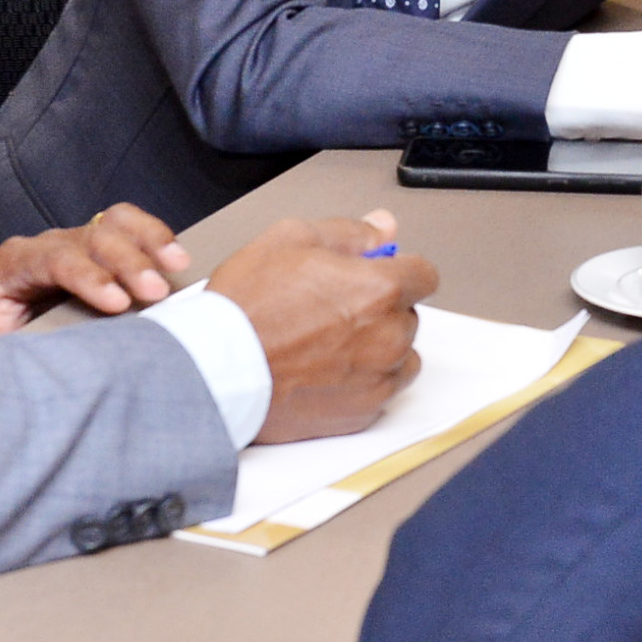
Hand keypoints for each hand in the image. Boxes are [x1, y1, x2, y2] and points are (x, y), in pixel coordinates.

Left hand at [0, 204, 192, 345]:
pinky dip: (157, 239)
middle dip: (126, 261)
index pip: (54, 259)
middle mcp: (48, 245)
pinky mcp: (100, 252)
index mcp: (14, 265)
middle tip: (154, 292)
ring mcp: (76, 244)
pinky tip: (178, 259)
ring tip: (177, 265)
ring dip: (149, 240)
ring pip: (115, 223)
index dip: (88, 276)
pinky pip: (130, 229)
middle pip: (91, 237)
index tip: (117, 303)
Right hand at [207, 212, 438, 443]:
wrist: (216, 371)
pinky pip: (381, 391)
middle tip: (333, 307)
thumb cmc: (246, 309)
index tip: (379, 275)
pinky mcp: (362, 413)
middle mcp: (388, 337)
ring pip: (401, 356)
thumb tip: (381, 228)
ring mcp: (377, 379)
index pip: (425, 274)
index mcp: (380, 290)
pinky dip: (364, 381)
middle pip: (408, 315)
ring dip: (378, 346)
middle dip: (381, 308)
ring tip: (329, 341)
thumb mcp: (290, 239)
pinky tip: (327, 369)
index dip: (399, 270)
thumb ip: (349, 232)